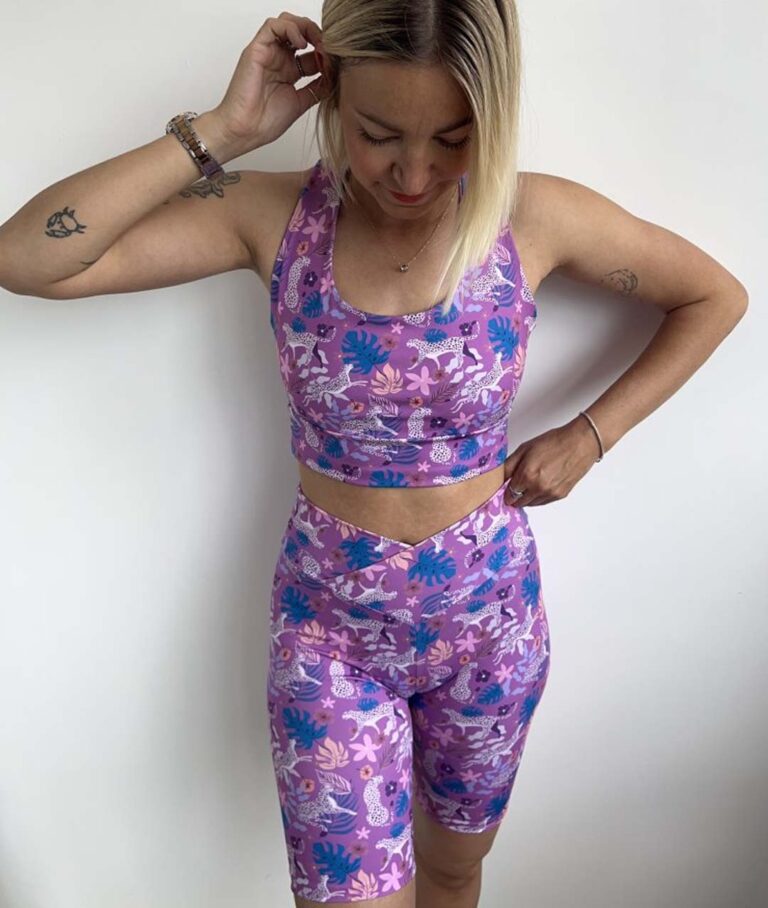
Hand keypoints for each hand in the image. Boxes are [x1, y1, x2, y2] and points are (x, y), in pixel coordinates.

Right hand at [212, 12, 329, 152]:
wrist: (246, 130)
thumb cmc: (265, 121)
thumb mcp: (301, 103)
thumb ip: (317, 89)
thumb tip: (334, 79)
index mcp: (289, 71)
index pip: (312, 52)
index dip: (326, 55)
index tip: (336, 64)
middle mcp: (279, 59)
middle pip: (302, 33)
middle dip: (319, 37)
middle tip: (330, 50)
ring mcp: (268, 52)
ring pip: (288, 23)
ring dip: (306, 28)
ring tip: (318, 44)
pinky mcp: (256, 49)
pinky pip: (273, 26)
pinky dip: (291, 28)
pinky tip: (302, 44)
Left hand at [502, 416, 601, 507]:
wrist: (580, 443)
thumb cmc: (554, 442)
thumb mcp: (525, 448)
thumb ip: (509, 465)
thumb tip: (498, 478)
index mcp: (527, 475)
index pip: (509, 493)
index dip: (505, 490)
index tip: (505, 487)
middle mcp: (538, 487)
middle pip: (518, 502)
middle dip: (514, 496)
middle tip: (515, 485)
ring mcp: (550, 493)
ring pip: (531, 503)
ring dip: (526, 497)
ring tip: (530, 482)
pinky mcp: (560, 495)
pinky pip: (543, 502)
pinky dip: (538, 496)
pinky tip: (540, 484)